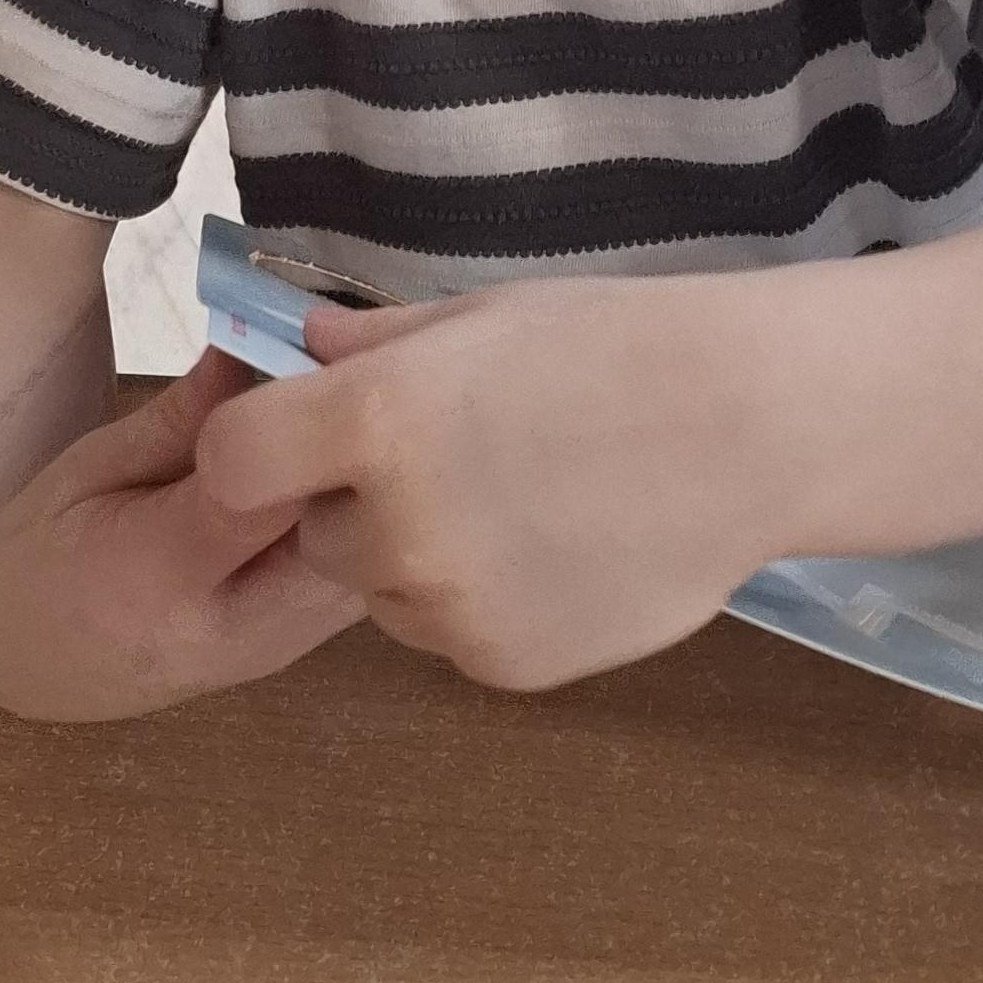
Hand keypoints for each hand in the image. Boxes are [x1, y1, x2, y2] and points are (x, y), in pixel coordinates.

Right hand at [0, 351, 365, 720]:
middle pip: (346, 531)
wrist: (29, 657)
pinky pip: (363, 577)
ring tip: (356, 417)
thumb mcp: (94, 462)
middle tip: (354, 373)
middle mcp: (232, 633)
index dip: (312, 415)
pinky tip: (348, 470)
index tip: (319, 349)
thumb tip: (256, 336)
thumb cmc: (45, 549)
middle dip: (360, 450)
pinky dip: (371, 519)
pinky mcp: (301, 650)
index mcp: (157, 580)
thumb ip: (183, 412)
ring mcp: (276, 652)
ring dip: (375, 487)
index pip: (271, 489)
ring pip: (374, 560)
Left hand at [194, 274, 778, 693]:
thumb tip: (301, 351)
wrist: (750, 427)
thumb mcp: (482, 318)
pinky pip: (451, 634)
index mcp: (373, 422)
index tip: (302, 436)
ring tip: (524, 499)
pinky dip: (483, 601)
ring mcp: (448, 608)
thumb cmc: (617, 345)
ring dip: (419, 557)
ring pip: (384, 591)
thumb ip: (371, 345)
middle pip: (317, 531)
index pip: (231, 463)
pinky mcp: (501, 664)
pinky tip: (559, 548)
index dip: (259, 449)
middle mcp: (394, 527)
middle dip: (357, 502)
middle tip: (452, 459)